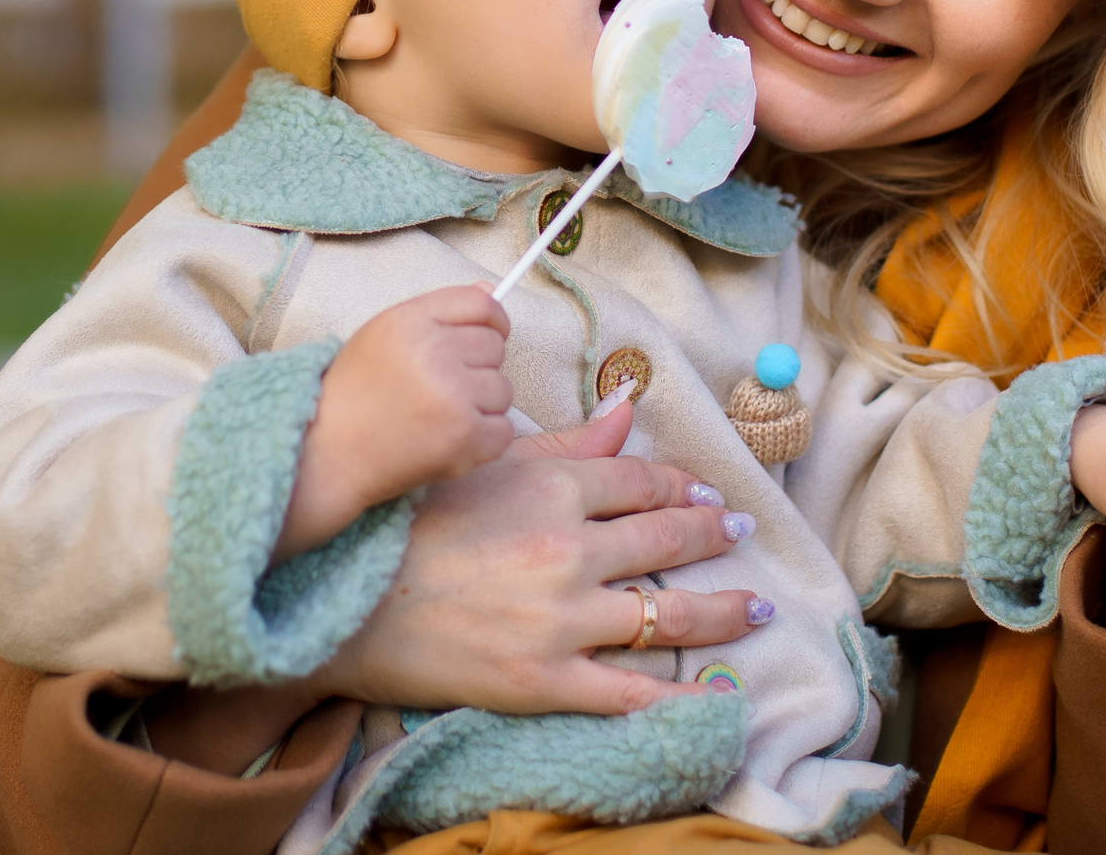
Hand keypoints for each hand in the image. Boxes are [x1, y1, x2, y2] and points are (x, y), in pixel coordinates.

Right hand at [277, 285, 513, 559]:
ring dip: (480, 407)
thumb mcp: (385, 335)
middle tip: (440, 389)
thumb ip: (438, 312)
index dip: (493, 321)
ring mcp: (452, 395)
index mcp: (411, 321)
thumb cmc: (356, 393)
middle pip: (495, 347)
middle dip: (477, 369)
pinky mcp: (464, 436)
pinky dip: (484, 441)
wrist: (329, 453)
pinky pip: (504, 430)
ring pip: (503, 390)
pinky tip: (448, 440)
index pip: (481, 304)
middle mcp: (433, 351)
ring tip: (439, 417)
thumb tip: (492, 290)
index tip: (488, 337)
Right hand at [310, 399, 768, 715]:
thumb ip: (567, 443)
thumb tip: (629, 409)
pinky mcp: (547, 680)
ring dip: (722, 610)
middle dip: (711, 535)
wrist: (349, 604)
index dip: (682, 489)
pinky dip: (679, 697)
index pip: (641, 484)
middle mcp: (568, 550)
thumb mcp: (488, 468)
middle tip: (740, 533)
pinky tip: (717, 695)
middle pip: (664, 540)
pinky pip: (631, 692)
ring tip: (755, 608)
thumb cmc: (411, 525)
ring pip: (665, 615)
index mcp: (551, 488)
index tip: (707, 496)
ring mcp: (562, 620)